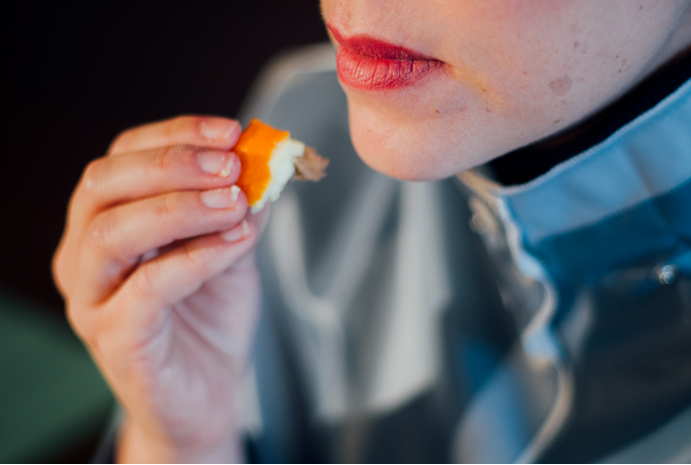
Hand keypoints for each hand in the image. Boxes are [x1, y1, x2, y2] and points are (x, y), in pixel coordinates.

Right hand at [53, 116, 266, 461]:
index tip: (232, 132)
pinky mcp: (115, 337)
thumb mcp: (233, 250)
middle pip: (103, 184)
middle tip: (231, 164)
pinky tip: (236, 243)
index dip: (176, 135)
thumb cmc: (210, 318)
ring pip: (112, 233)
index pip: (123, 157)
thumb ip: (240, 208)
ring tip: (234, 201)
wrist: (207, 393)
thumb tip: (265, 163)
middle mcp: (86, 254)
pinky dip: (195, 257)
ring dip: (180, 206)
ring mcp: (92, 298)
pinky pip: (145, 289)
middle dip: (172, 164)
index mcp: (109, 220)